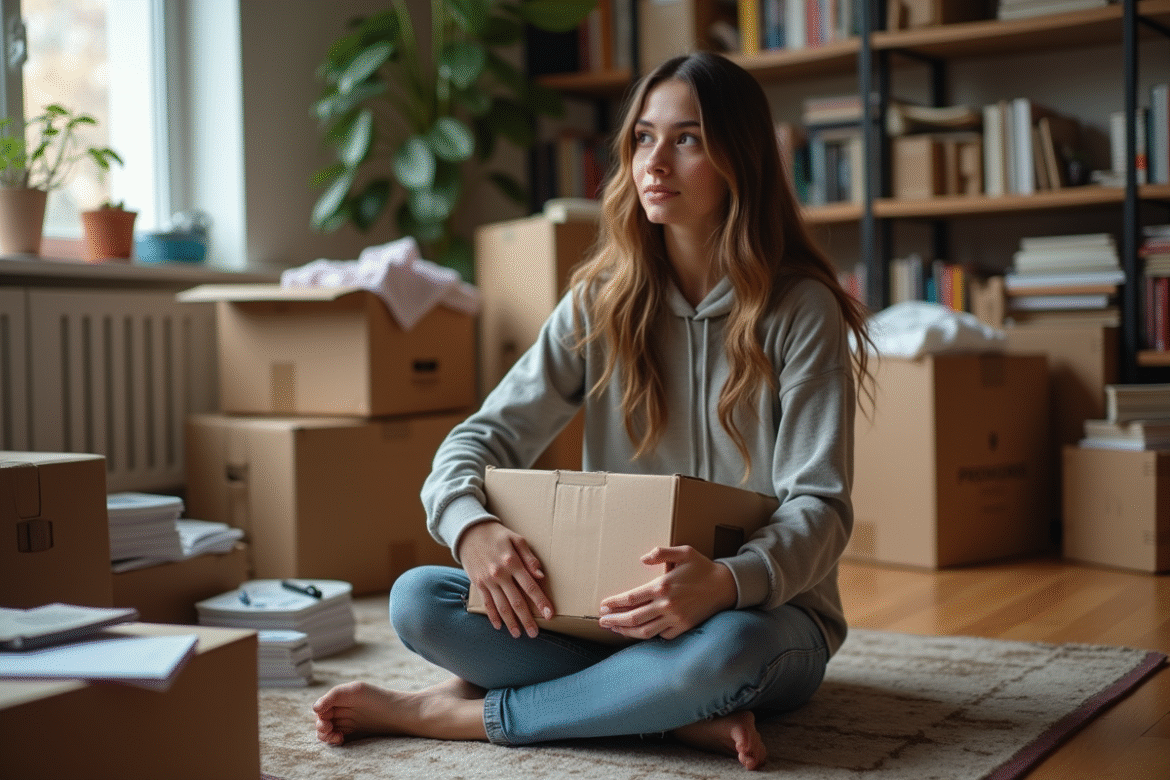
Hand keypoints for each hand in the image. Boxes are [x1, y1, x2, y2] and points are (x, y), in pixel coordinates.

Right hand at [457, 520, 553, 638]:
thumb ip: (529, 558)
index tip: (549, 615)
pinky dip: (493, 616)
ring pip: (501, 606)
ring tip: (518, 635)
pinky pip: (487, 603)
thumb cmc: (497, 535)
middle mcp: (500, 574)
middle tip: (534, 633)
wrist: (469, 531)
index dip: (541, 602)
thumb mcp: (517, 539)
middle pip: (516, 601)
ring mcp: (488, 580)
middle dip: (527, 619)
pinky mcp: (478, 583)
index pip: (530, 587)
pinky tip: (499, 626)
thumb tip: (540, 575)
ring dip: (510, 622)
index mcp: (513, 562)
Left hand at [597, 546, 737, 640]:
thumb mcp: (684, 552)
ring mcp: (675, 618)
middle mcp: (666, 605)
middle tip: (601, 622)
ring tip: (614, 629)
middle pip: (633, 618)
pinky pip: (661, 635)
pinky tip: (639, 632)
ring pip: (644, 631)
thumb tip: (642, 558)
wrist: (725, 586)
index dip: (614, 604)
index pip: (630, 598)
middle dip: (614, 621)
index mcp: (662, 586)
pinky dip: (648, 635)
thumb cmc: (702, 567)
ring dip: (626, 632)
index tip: (603, 606)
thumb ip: (661, 553)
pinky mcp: (683, 627)